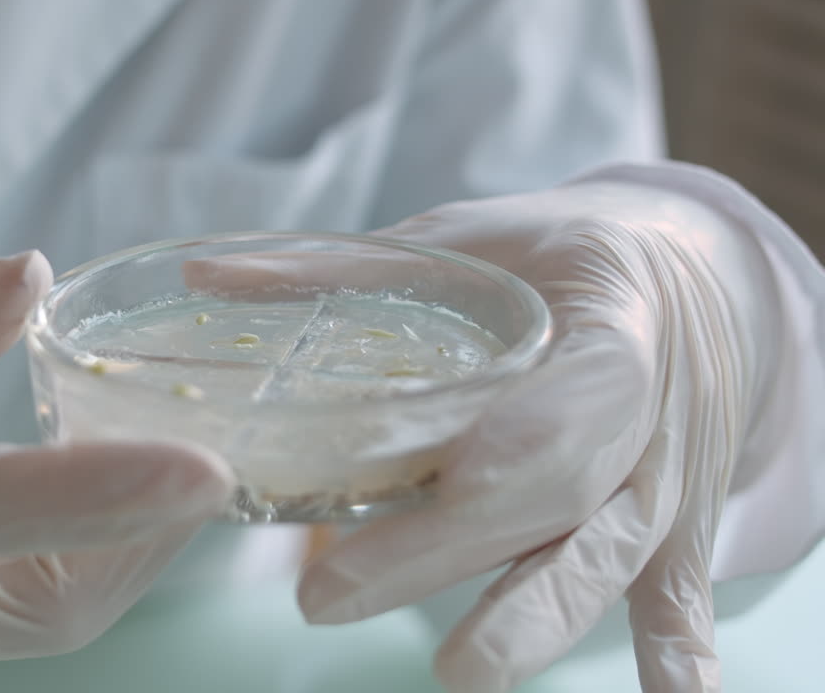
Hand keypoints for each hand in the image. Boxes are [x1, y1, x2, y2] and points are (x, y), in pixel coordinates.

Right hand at [0, 251, 232, 688]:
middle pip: (50, 598)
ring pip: (51, 617)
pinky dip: (84, 558)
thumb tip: (30, 284)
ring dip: (128, 546)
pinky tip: (103, 496)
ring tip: (173, 463)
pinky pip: (23, 616)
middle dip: (148, 531)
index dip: (92, 491)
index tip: (198, 465)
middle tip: (211, 448)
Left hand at [187, 168, 781, 691]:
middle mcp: (647, 418)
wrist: (685, 283)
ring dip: (535, 621)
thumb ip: (343, 268)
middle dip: (446, 550)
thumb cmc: (557, 258)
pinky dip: (678, 655)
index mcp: (606, 330)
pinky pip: (680, 597)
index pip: (562, 404)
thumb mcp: (464, 238)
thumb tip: (202, 280)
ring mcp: (665, 481)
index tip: (437, 488)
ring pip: (605, 560)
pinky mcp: (672, 528)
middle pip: (557, 499)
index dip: (501, 456)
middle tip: (326, 592)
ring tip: (461, 673)